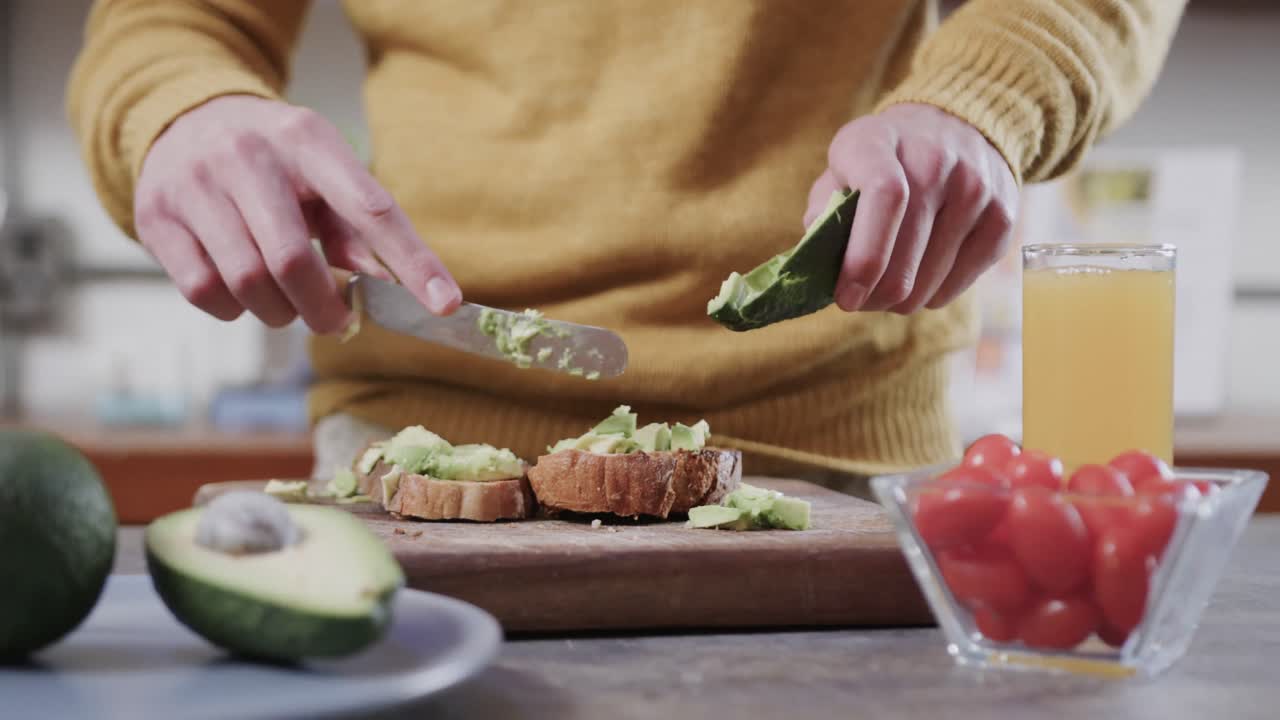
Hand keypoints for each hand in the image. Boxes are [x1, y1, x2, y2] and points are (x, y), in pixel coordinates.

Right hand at [134, 95, 461, 332]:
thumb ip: (358, 228)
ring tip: (285, 299)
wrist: (182, 119)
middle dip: (322, 308)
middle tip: (335, 320)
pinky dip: (235, 310)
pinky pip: (205, 293)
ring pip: (247, 283)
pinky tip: (242, 291)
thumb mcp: (322, 173)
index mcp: (307, 140)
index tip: (445, 304)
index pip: (371, 209)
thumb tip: (388, 284)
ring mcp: (193, 184)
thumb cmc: (275, 163)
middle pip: (292, 260)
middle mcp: (246, 156)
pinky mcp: (156, 217)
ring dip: (279, 312)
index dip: (412, 262)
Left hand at [804, 103, 1016, 313]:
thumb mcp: (842, 169)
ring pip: (931, 280)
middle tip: (859, 302)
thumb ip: (824, 213)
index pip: (885, 197)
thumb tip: (819, 268)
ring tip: (887, 288)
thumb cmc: (881, 161)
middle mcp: (935, 158)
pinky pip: (959, 284)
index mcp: (879, 141)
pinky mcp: (1003, 216)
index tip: (846, 296)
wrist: (953, 127)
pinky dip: (933, 296)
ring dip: (901, 300)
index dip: (864, 257)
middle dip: (875, 296)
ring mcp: (976, 187)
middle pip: (907, 253)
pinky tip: (920, 278)